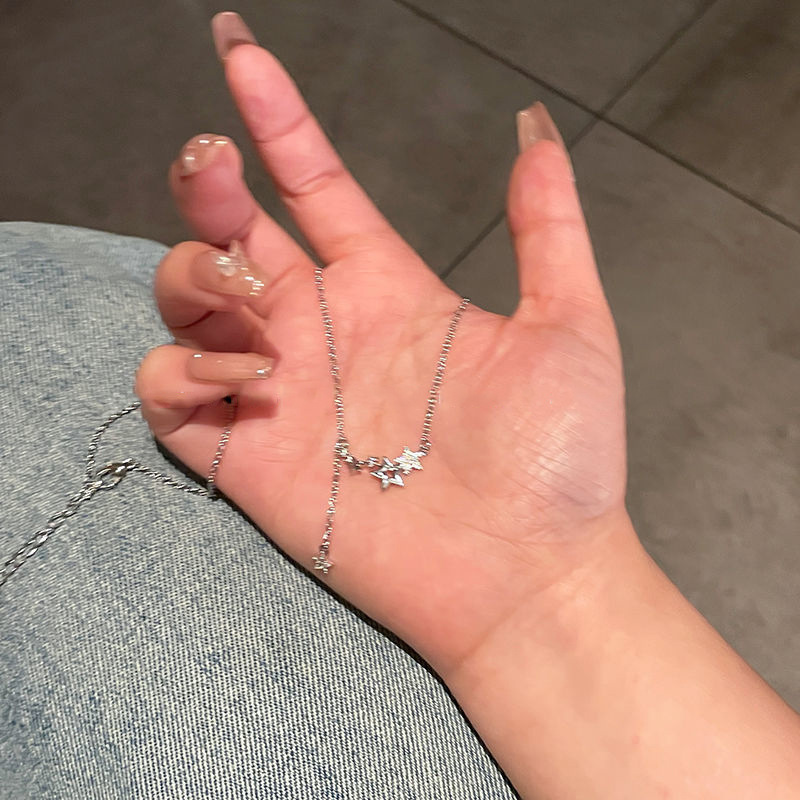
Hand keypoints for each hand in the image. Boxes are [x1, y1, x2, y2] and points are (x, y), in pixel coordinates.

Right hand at [134, 16, 629, 676]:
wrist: (528, 574)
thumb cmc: (558, 461)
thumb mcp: (569, 327)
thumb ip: (547, 226)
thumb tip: (536, 130)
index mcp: (388, 287)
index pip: (315, 184)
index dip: (275, 117)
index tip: (239, 52)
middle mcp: (325, 329)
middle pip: (229, 232)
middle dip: (206, 188)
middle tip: (219, 178)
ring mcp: (280, 389)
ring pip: (184, 300)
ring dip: (195, 278)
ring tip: (258, 309)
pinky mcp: (246, 455)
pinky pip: (166, 391)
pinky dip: (180, 367)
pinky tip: (246, 376)